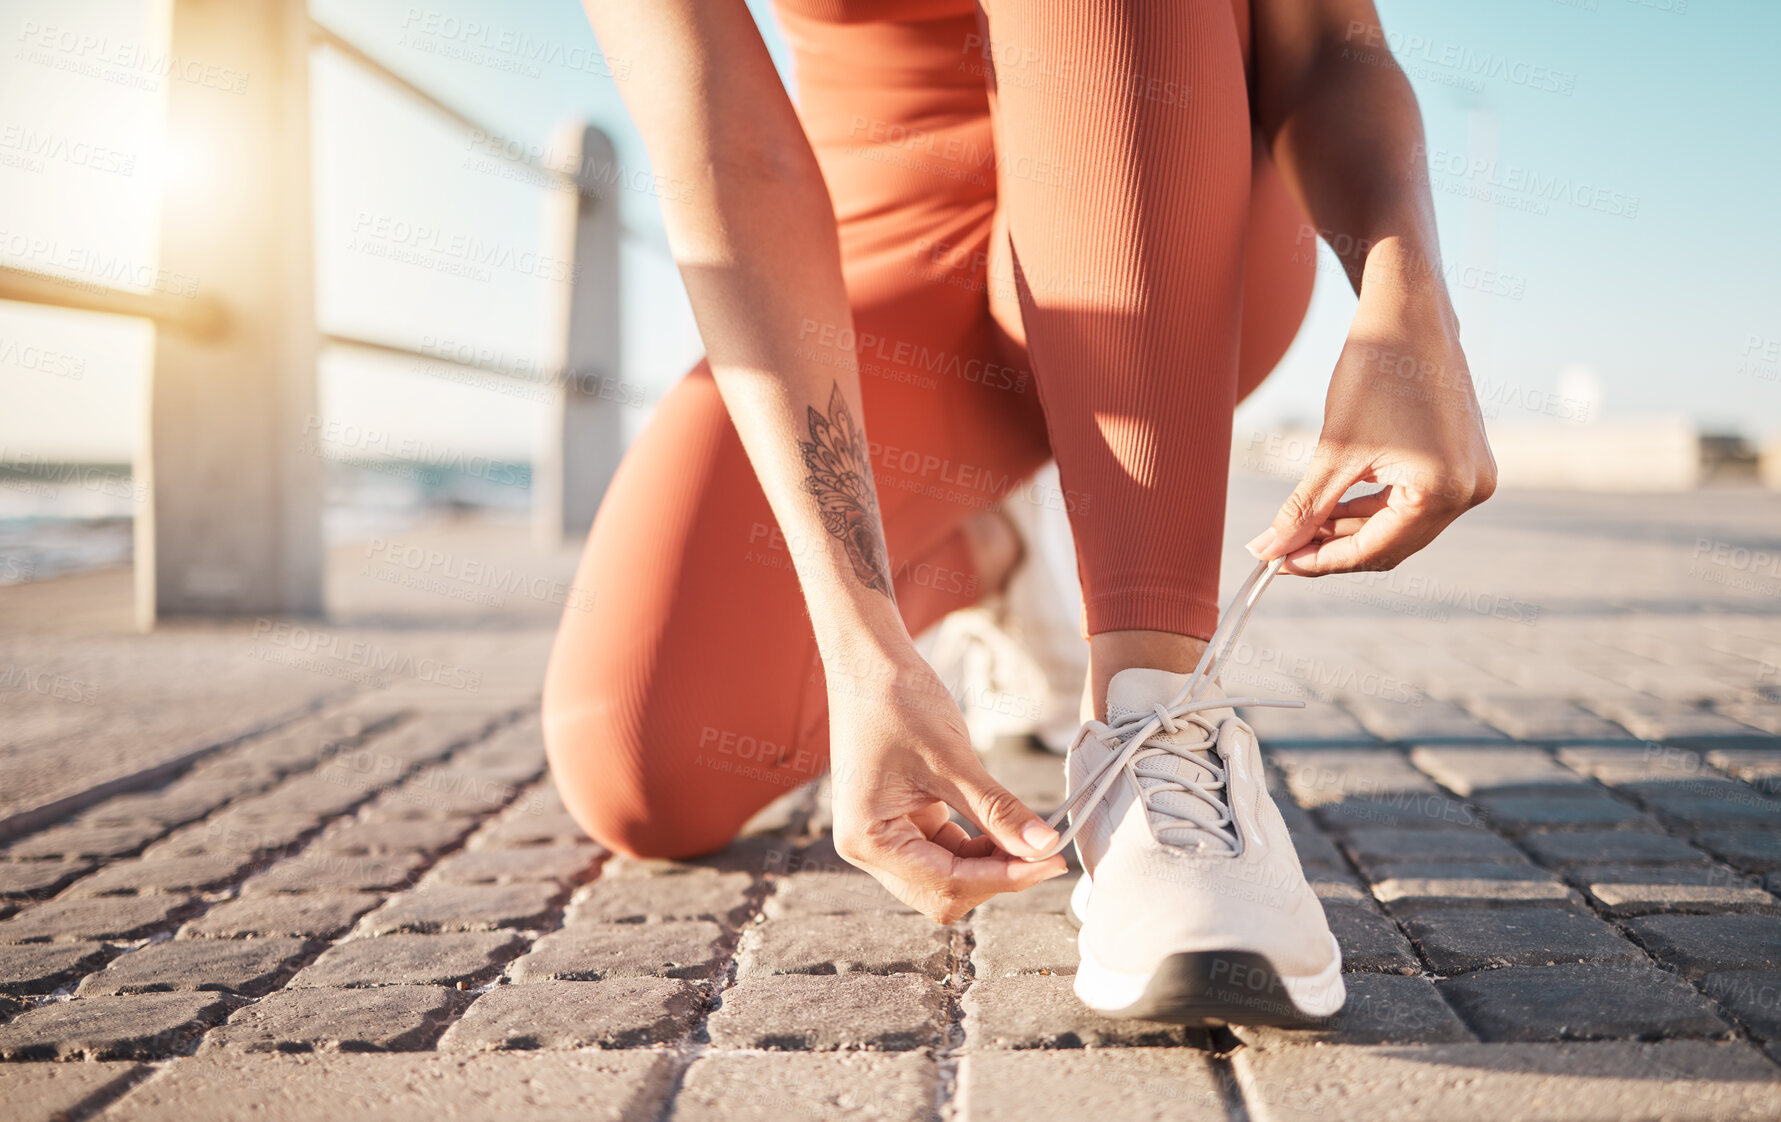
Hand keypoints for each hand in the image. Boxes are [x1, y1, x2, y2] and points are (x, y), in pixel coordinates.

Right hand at [825, 642, 1067, 923]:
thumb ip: (997, 809)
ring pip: (947, 879)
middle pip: (944, 894)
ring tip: (1027, 836)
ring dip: (989, 865)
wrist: (869, 664)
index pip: (947, 881)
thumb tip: (1043, 846)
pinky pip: (945, 855)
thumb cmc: (898, 701)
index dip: (1005, 876)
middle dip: (995, 878)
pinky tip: (1004, 828)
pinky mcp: (900, 824)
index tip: (1051, 861)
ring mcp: (884, 838)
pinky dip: (978, 848)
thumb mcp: (952, 758)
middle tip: (1044, 851)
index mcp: (868, 839)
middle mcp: (869, 849)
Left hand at [1247, 294, 1495, 574]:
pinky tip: (1334, 505)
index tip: (1277, 563)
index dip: (1322, 561)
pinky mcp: (1467, 461)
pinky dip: (1375, 507)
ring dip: (1352, 528)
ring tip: (1302, 526)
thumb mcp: (1333, 450)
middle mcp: (1470, 490)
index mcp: (1444, 490)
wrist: (1409, 313)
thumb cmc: (1373, 373)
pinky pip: (1415, 502)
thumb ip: (1303, 510)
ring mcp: (1474, 476)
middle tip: (1283, 548)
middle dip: (1335, 548)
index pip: (1374, 549)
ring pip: (1401, 525)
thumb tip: (1267, 552)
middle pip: (1391, 544)